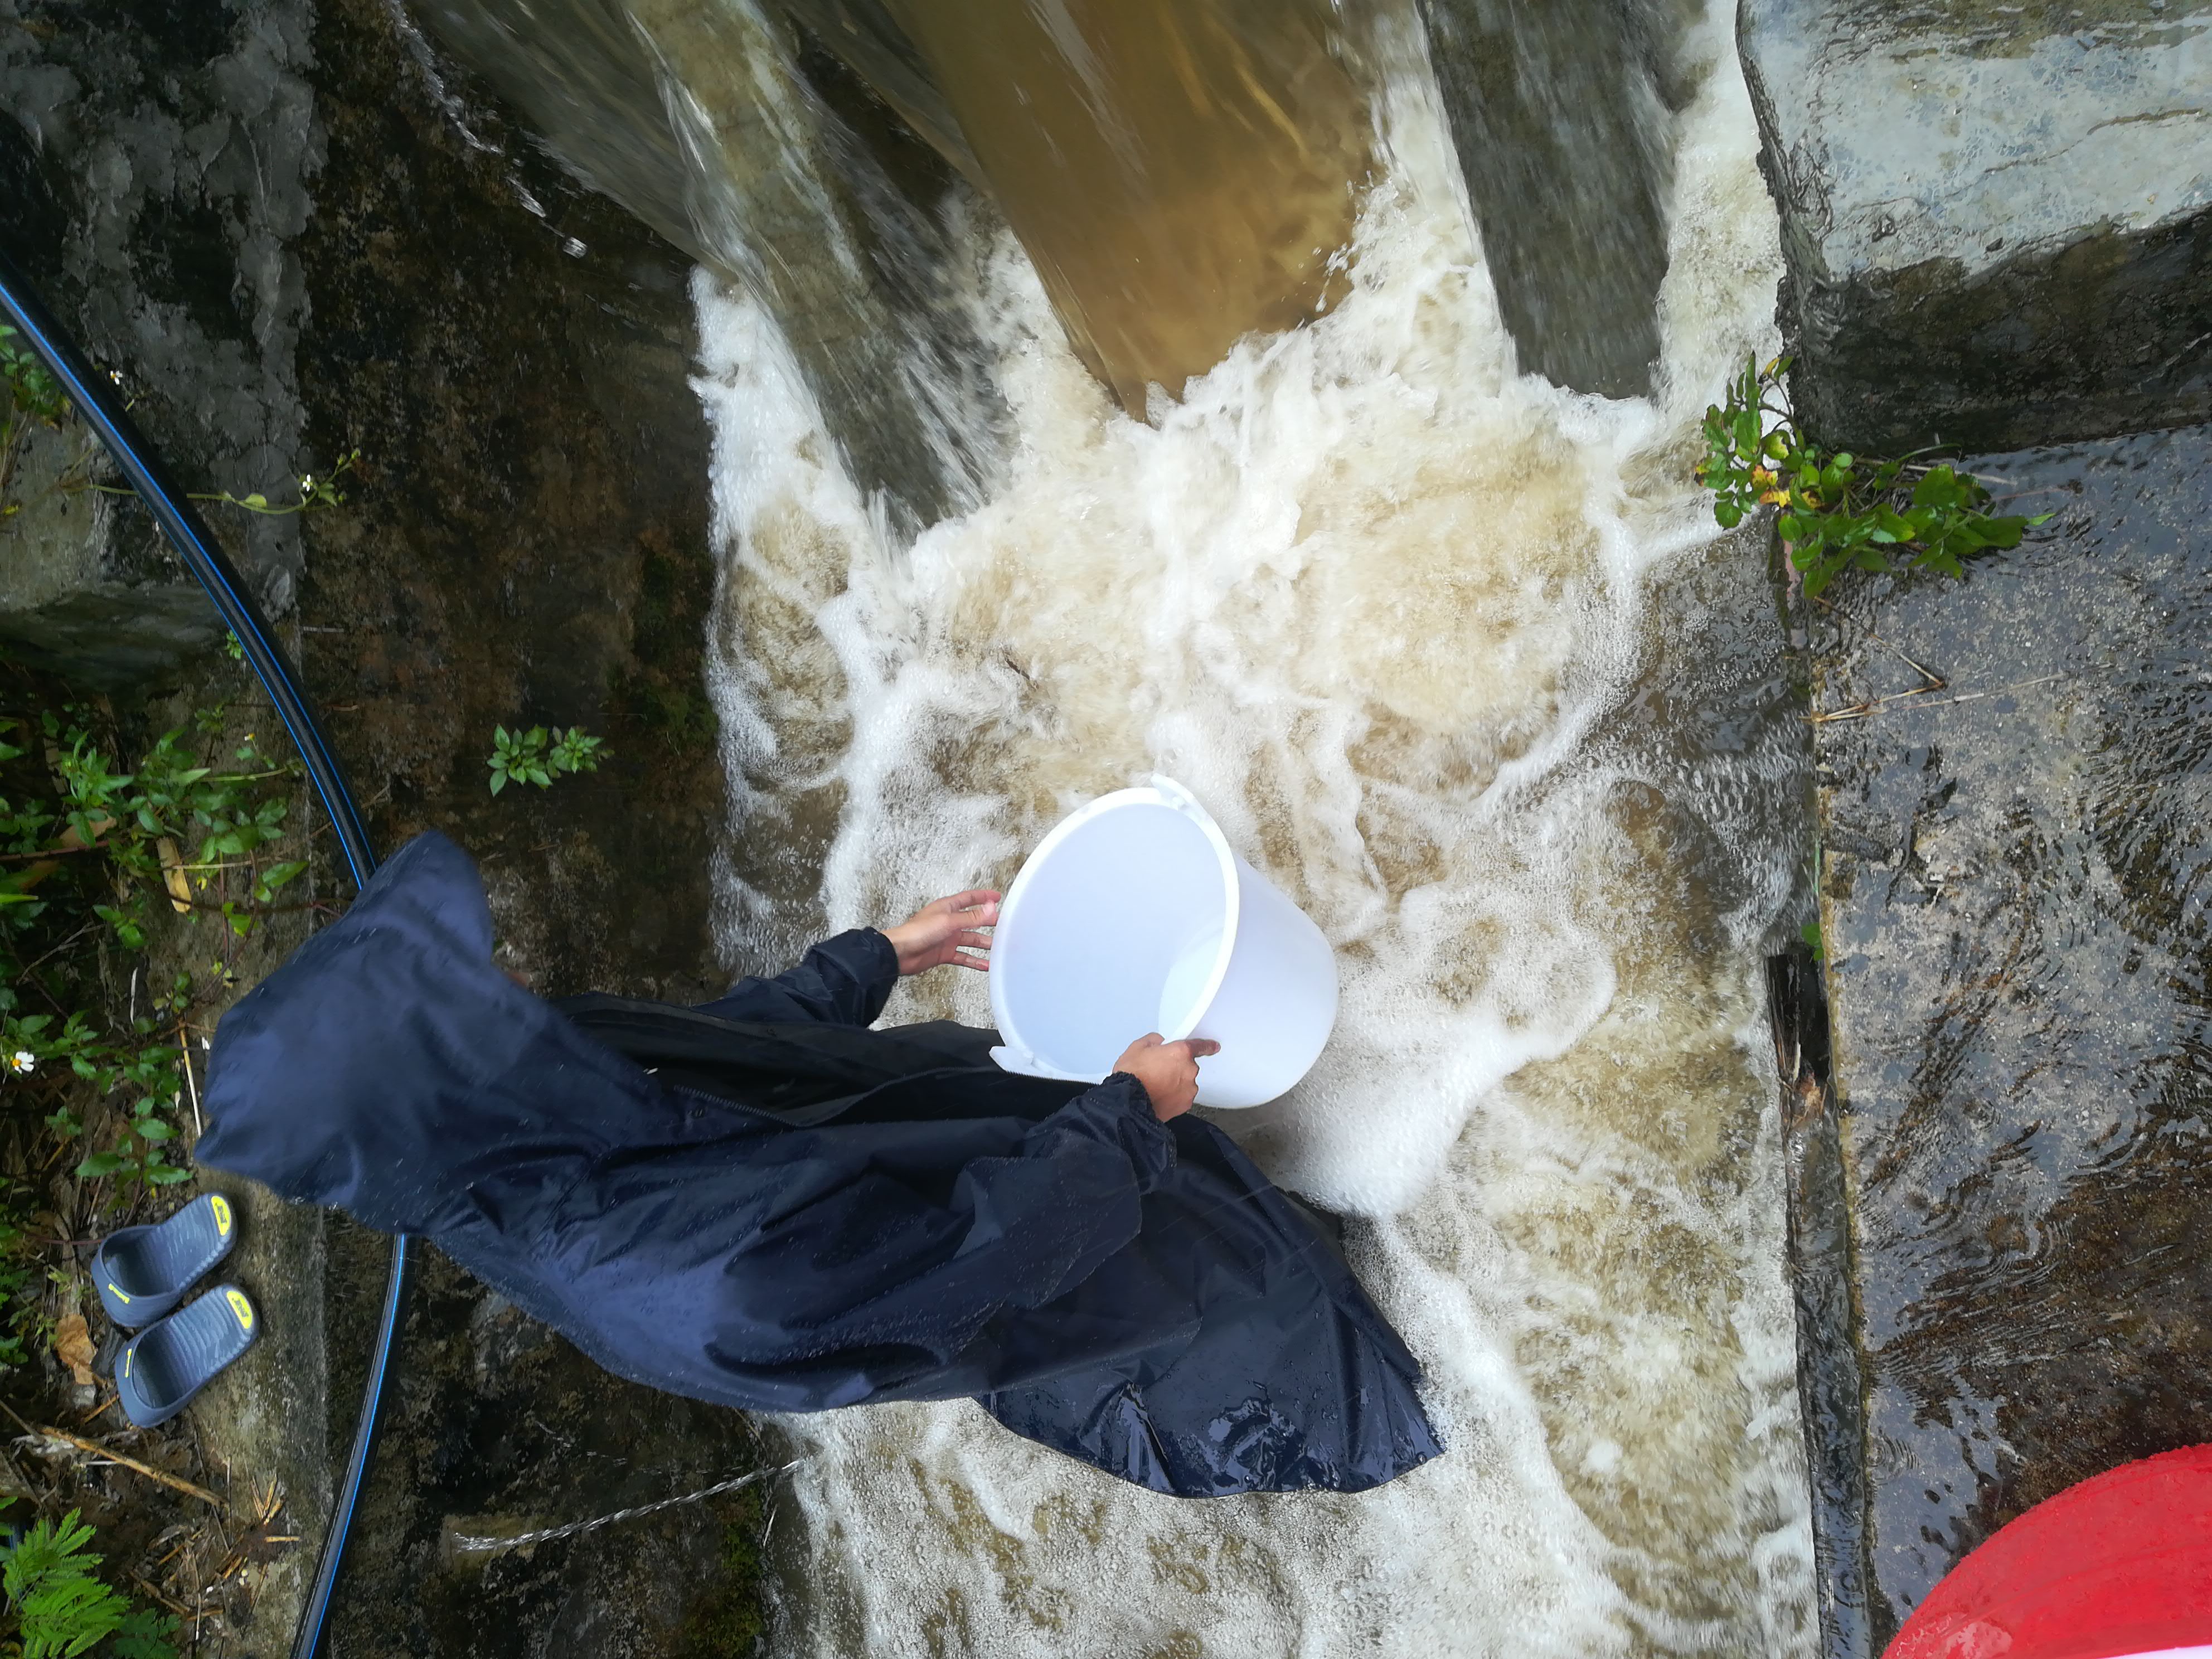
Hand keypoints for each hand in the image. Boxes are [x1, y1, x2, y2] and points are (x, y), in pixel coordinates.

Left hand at [882, 889, 999, 975]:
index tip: (997, 897)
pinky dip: (975, 961)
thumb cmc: (918, 932)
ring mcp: (947, 938)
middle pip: (973, 920)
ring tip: (999, 948)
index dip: (983, 897)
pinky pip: (964, 957)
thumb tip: (991, 908)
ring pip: (970, 940)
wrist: (901, 953)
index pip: (969, 899)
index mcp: (947, 908)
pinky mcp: (944, 953)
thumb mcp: (948, 921)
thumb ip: (971, 917)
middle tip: (1004, 926)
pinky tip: (985, 965)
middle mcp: (949, 922)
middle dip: (988, 922)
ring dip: (984, 943)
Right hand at [1113, 1033, 1220, 1121]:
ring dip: (1175, 1083)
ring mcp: (1188, 1089)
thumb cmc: (1132, 1076)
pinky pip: (1182, 1097)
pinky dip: (1173, 1097)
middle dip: (1176, 1067)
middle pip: (1188, 1065)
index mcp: (1181, 1052)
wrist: (1129, 1103)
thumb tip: (1158, 1043)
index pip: (1200, 1045)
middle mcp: (1189, 1070)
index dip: (1207, 1045)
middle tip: (1158, 1071)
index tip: (1213, 1046)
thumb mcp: (1137, 1047)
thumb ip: (1154, 1040)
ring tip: (1156, 1086)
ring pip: (1185, 1083)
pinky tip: (1159, 1095)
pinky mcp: (1184, 1105)